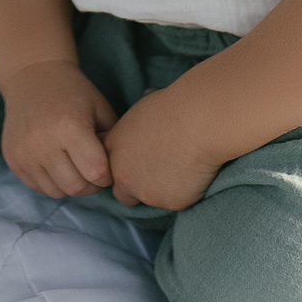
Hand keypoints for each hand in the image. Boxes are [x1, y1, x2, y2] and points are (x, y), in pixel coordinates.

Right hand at [0, 59, 118, 197]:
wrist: (32, 75)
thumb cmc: (74, 92)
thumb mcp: (100, 109)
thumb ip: (112, 142)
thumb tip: (117, 173)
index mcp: (70, 127)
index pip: (96, 173)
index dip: (107, 175)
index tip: (107, 167)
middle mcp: (43, 142)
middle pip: (76, 187)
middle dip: (91, 186)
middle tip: (94, 173)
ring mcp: (24, 152)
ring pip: (57, 192)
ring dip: (71, 186)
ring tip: (76, 168)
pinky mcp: (12, 158)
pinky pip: (38, 187)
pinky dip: (52, 183)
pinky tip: (58, 165)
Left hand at [102, 88, 226, 211]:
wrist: (197, 123)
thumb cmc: (172, 107)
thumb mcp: (143, 107)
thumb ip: (137, 120)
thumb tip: (147, 98)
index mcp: (112, 149)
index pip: (104, 166)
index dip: (121, 165)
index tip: (136, 159)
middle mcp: (123, 175)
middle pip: (121, 193)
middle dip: (136, 186)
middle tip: (157, 171)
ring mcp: (145, 193)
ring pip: (150, 199)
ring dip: (160, 190)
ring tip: (180, 167)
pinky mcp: (170, 203)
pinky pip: (176, 201)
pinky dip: (184, 191)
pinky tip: (194, 172)